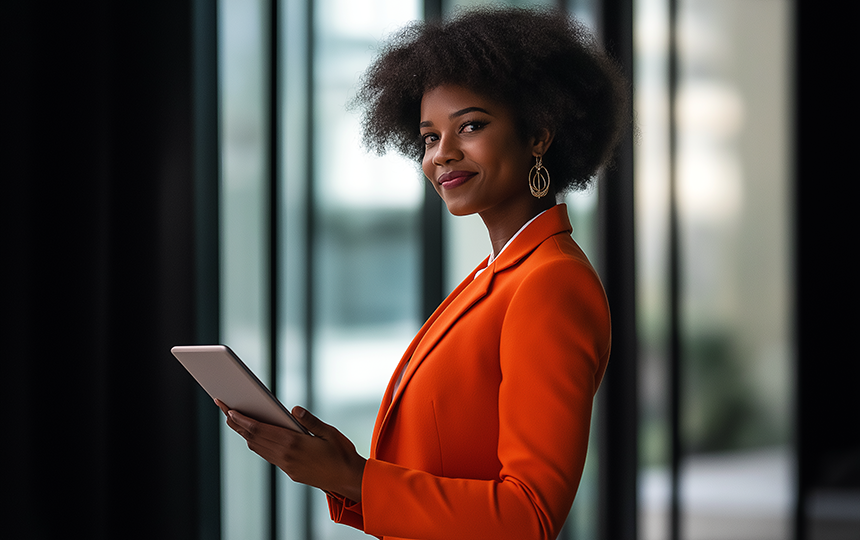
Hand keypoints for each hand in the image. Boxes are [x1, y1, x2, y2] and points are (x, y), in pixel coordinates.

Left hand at [214, 399, 365, 501]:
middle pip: (253, 438)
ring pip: (258, 448)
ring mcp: (286, 465)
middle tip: (225, 410)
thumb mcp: (329, 432)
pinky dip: (257, 444)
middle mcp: (285, 456)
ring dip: (244, 435)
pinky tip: (255, 437)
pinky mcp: (290, 471)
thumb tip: (294, 409)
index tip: (230, 410)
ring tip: (236, 421)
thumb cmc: (341, 454)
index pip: (260, 430)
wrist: (348, 479)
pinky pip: (267, 456)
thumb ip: (310, 421)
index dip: (242, 419)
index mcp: (293, 444)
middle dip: (237, 424)